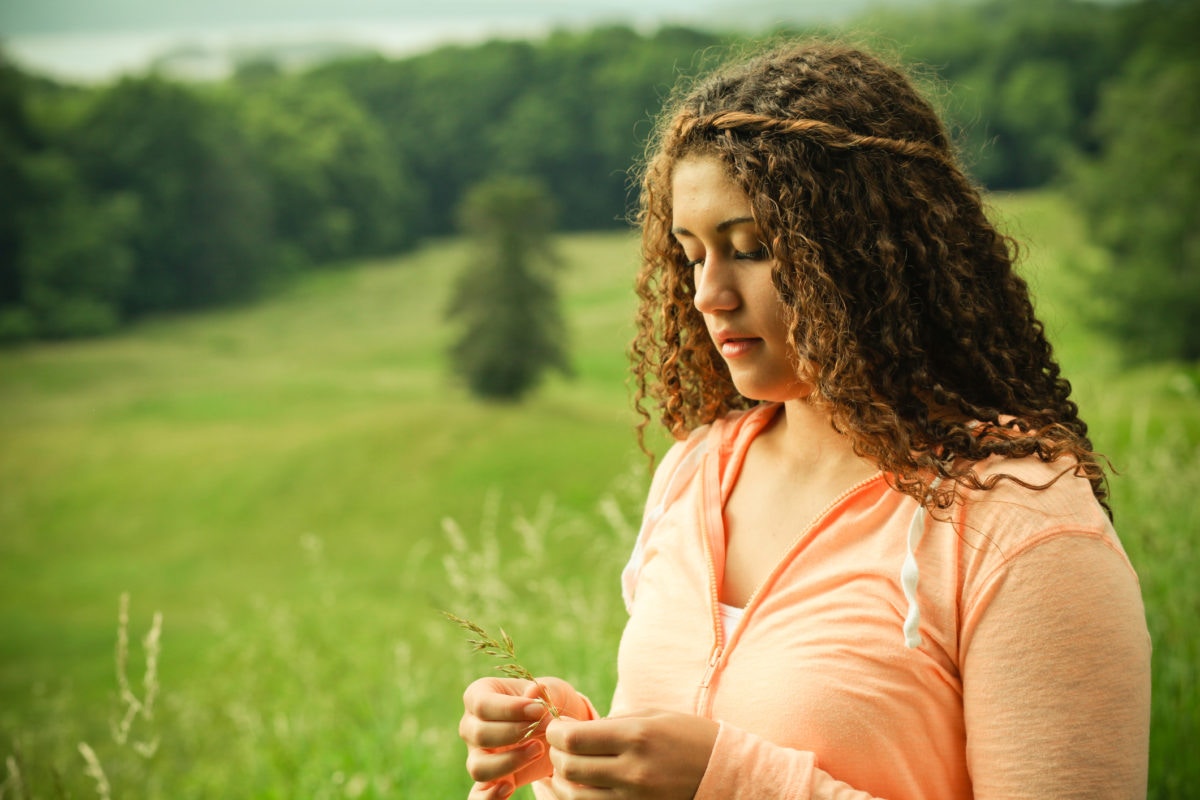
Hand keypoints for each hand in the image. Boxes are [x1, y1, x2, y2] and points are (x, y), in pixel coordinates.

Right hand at [460, 676, 589, 799]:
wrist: (555, 729)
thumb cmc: (547, 704)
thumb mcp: (551, 691)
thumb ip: (543, 693)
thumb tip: (534, 692)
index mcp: (478, 696)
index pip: (481, 704)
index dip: (510, 709)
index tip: (539, 710)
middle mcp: (470, 726)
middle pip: (479, 734)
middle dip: (515, 733)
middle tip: (545, 728)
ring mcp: (477, 754)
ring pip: (478, 766)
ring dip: (509, 761)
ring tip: (538, 750)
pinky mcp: (489, 779)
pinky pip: (477, 796)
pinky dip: (489, 797)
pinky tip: (509, 788)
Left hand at [544, 710, 718, 798]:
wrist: (724, 771)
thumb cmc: (687, 735)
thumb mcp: (652, 716)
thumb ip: (610, 722)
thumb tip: (570, 728)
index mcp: (636, 736)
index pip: (574, 739)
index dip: (555, 732)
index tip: (556, 726)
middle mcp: (633, 770)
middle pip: (570, 767)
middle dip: (555, 753)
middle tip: (558, 744)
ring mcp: (634, 798)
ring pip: (575, 796)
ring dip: (562, 779)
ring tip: (565, 765)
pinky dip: (577, 797)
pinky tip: (578, 784)